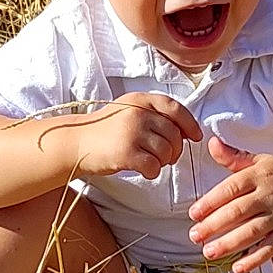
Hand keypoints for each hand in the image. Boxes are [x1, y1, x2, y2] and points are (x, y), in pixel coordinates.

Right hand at [67, 95, 200, 179]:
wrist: (76, 143)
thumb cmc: (106, 131)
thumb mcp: (129, 111)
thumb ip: (154, 114)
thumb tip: (187, 130)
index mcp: (140, 99)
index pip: (175, 108)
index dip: (190, 124)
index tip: (195, 136)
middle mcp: (138, 113)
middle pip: (174, 134)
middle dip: (175, 149)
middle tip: (166, 157)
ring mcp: (132, 132)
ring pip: (166, 151)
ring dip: (163, 162)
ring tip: (151, 162)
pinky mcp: (126, 153)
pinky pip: (154, 166)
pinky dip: (153, 172)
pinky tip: (144, 171)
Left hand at [188, 136, 272, 272]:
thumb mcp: (260, 161)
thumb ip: (233, 157)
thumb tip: (211, 142)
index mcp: (260, 175)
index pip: (231, 188)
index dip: (211, 201)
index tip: (193, 213)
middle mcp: (270, 195)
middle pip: (238, 212)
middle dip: (214, 225)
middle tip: (195, 236)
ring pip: (252, 232)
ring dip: (229, 244)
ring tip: (208, 252)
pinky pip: (271, 248)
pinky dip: (254, 259)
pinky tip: (237, 267)